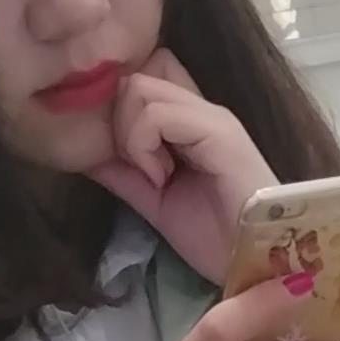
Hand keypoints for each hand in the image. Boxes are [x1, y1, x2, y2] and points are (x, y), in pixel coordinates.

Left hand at [96, 49, 272, 283]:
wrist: (256, 264)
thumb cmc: (214, 238)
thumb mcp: (152, 201)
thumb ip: (122, 172)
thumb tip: (83, 151)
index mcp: (189, 120)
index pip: (143, 76)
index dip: (121, 108)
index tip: (125, 156)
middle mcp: (201, 107)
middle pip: (135, 76)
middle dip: (120, 122)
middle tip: (140, 167)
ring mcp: (211, 115)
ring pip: (138, 88)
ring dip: (131, 137)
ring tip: (155, 176)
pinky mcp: (218, 130)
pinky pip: (156, 114)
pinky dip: (143, 147)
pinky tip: (162, 179)